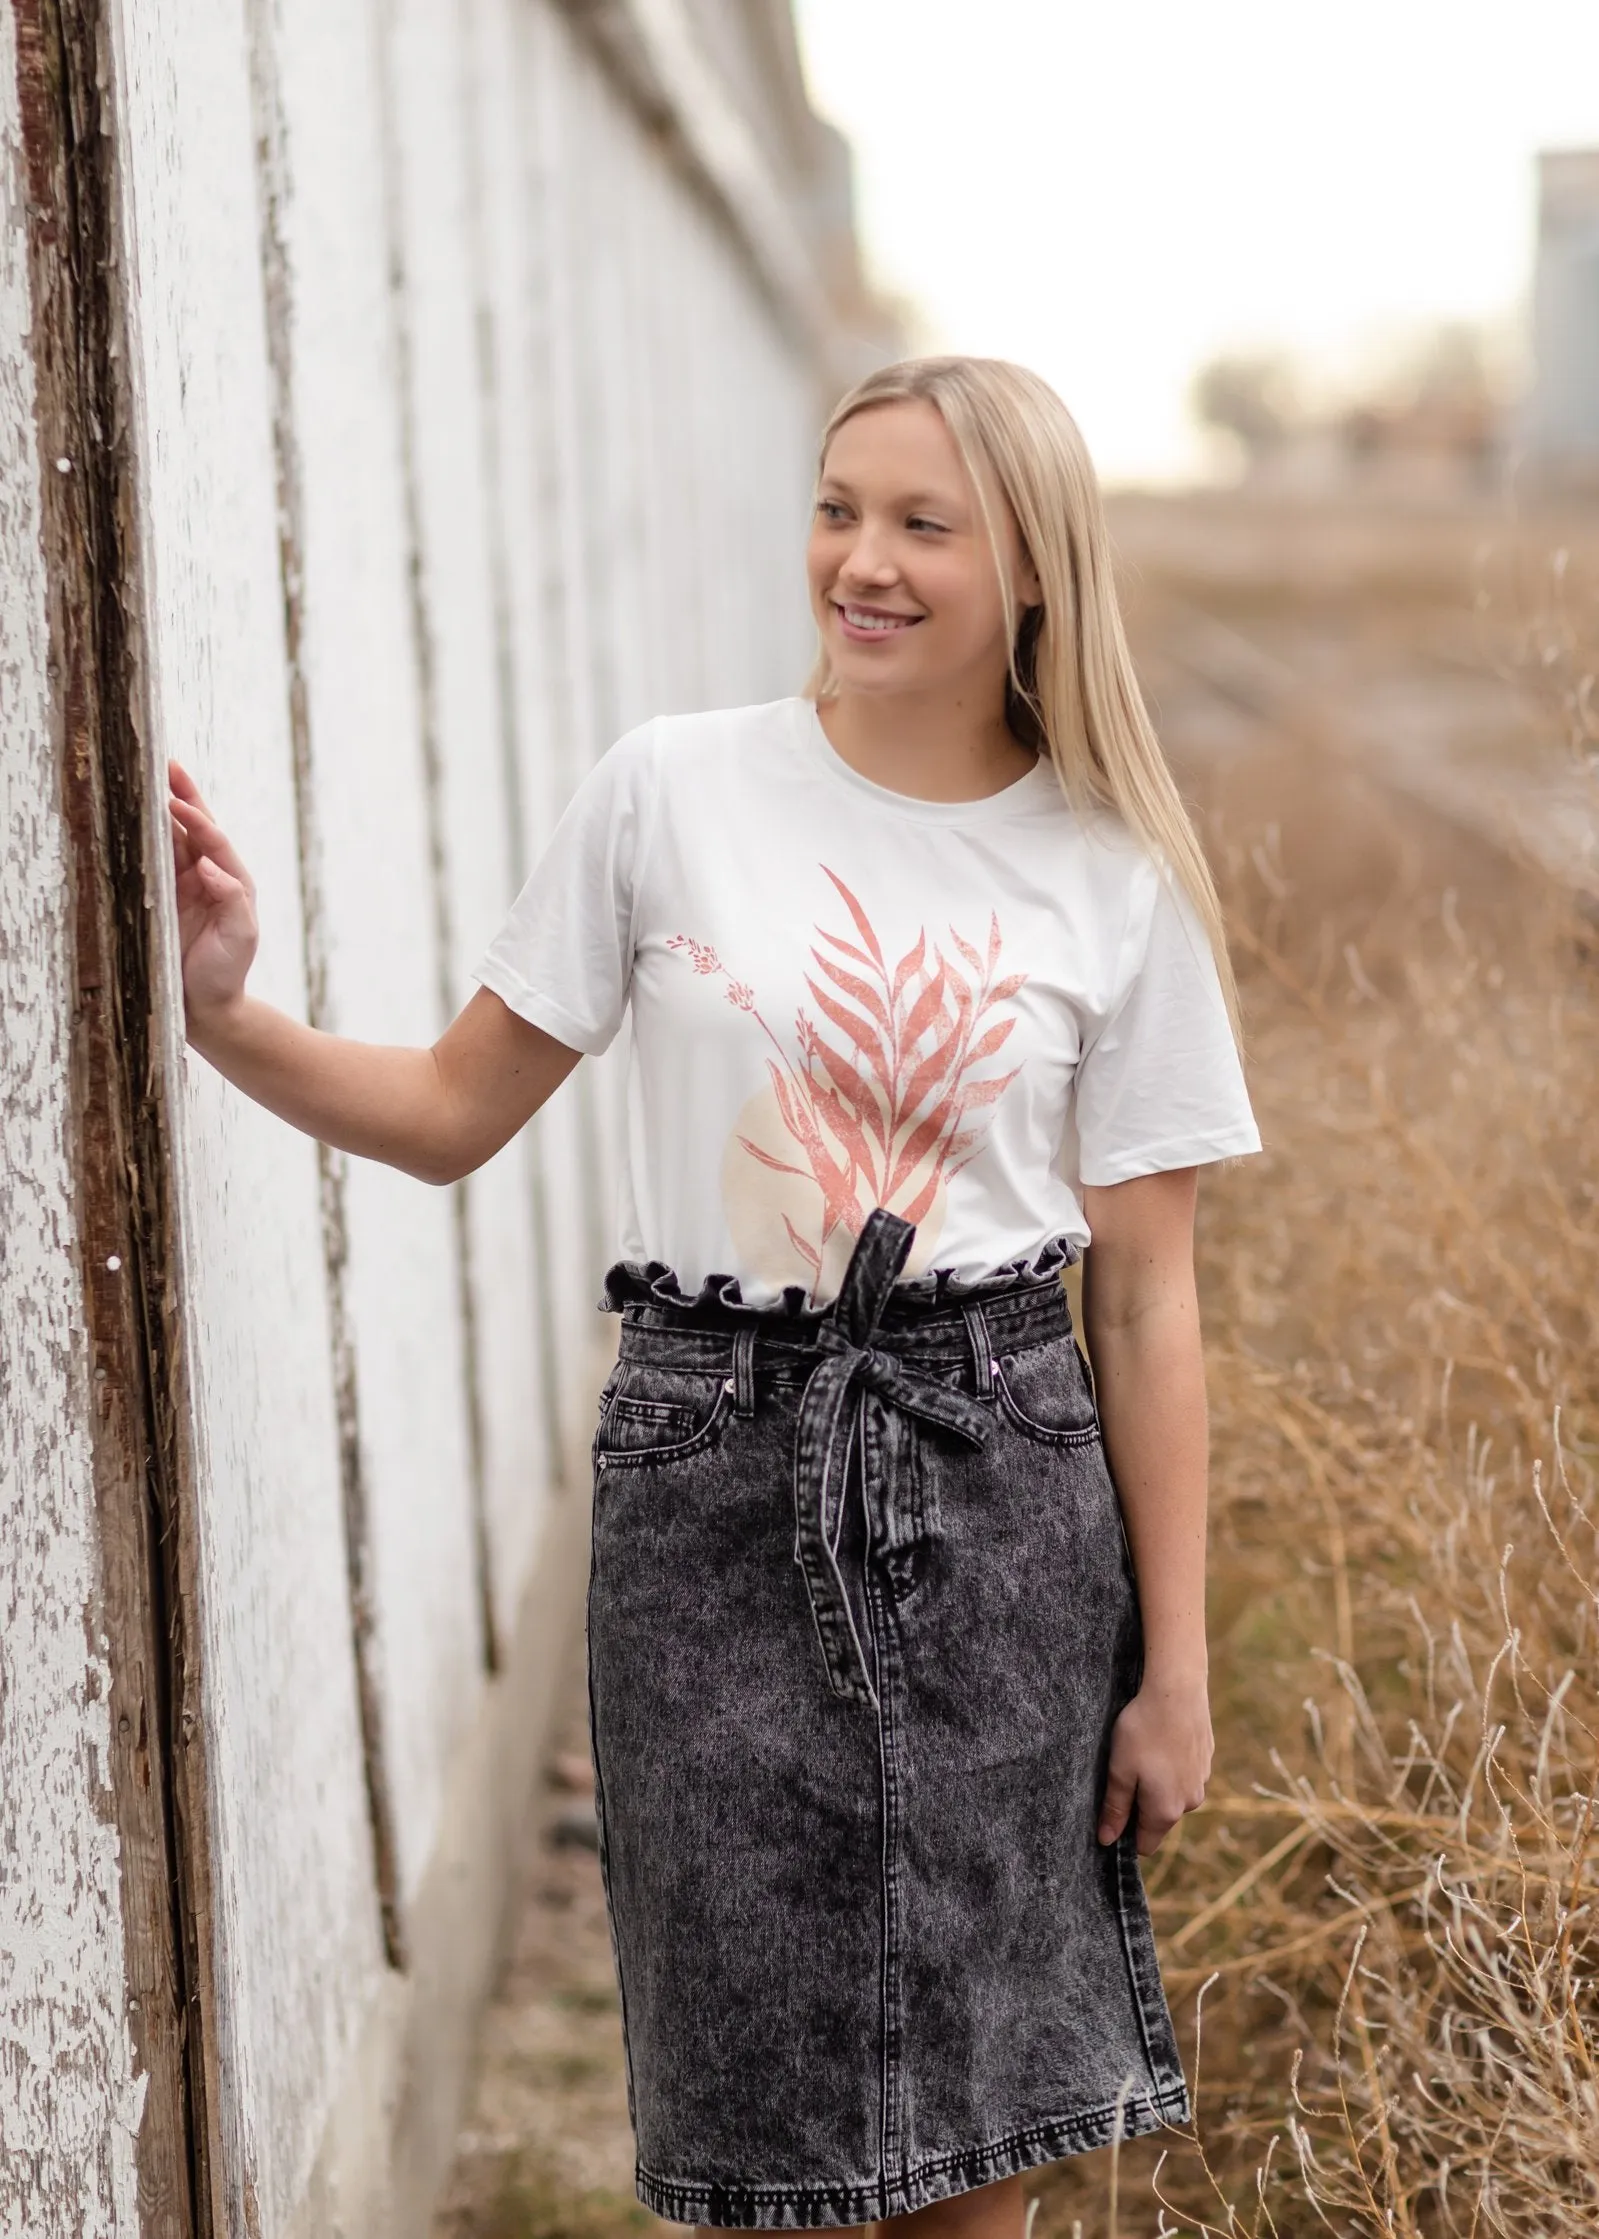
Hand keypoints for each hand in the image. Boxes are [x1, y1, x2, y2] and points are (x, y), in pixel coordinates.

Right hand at [168, 761, 259, 1025]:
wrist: (204, 1005)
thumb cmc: (226, 972)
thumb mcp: (241, 937)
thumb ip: (232, 900)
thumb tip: (211, 865)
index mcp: (233, 881)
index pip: (214, 841)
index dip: (197, 819)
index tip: (176, 802)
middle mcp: (209, 877)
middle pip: (195, 828)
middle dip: (183, 796)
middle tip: (168, 765)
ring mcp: (184, 885)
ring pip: (172, 839)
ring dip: (162, 810)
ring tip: (150, 779)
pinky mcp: (162, 896)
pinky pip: (153, 860)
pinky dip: (145, 838)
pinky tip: (134, 818)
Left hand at [1096, 1670, 1212, 1856]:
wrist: (1177, 1690)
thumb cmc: (1143, 1730)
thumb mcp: (1120, 1770)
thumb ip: (1115, 1808)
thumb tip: (1107, 1840)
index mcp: (1166, 1811)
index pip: (1146, 1844)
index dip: (1126, 1832)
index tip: (1113, 1808)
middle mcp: (1190, 1803)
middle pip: (1159, 1819)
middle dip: (1141, 1805)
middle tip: (1125, 1771)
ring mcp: (1202, 1781)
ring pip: (1173, 1795)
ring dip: (1158, 1784)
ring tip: (1144, 1752)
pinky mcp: (1206, 1760)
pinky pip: (1184, 1774)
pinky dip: (1172, 1765)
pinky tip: (1161, 1741)